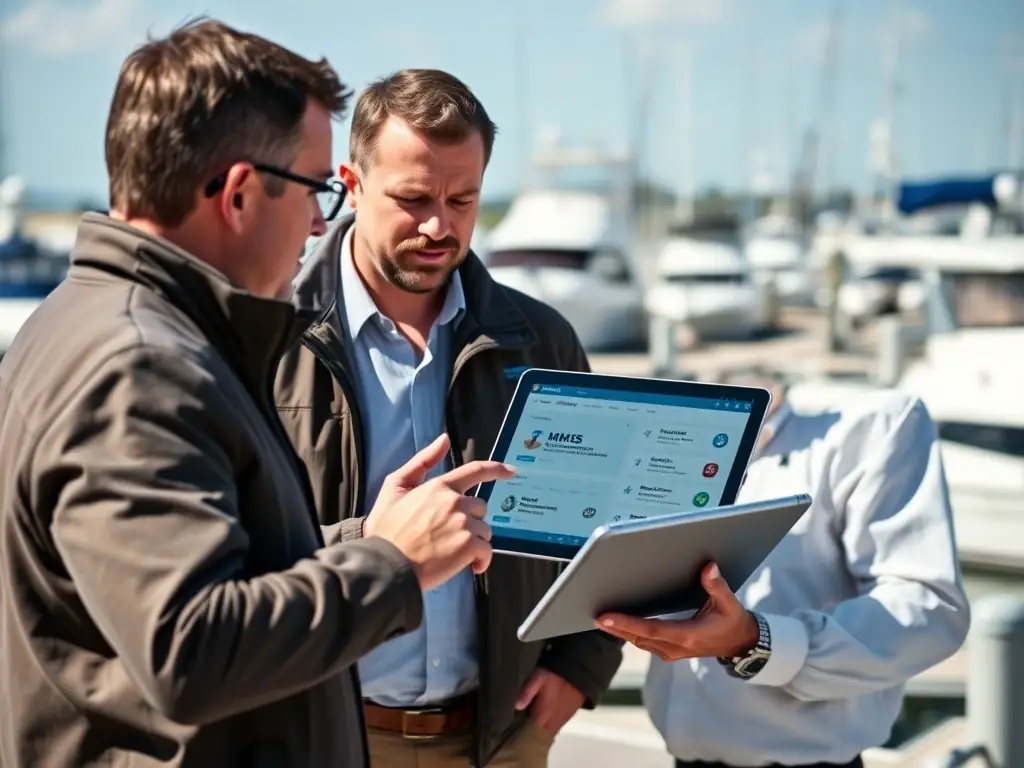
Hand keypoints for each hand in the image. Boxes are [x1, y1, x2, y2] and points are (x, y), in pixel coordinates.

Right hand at [364, 434, 514, 590]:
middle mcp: (455, 501)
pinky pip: (486, 551)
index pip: (474, 471)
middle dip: (470, 521)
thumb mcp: (395, 486)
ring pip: (484, 531)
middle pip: (480, 507)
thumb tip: (444, 439)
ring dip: (474, 542)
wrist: (385, 565)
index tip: (511, 471)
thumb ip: (422, 461)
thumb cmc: (386, 529)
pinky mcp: (468, 546)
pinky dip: (481, 561)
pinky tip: (469, 567)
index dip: (496, 469)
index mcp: (440, 486)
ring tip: (452, 553)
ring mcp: (464, 523)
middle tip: (450, 536)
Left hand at [514, 668, 584, 733]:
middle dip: (531, 731)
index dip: (522, 730)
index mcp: (543, 714)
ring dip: (541, 728)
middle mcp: (553, 722)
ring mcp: (563, 720)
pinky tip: (545, 717)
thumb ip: (527, 692)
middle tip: (522, 722)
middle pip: (539, 734)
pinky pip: (557, 726)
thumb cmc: (555, 675)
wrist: (580, 672)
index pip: (530, 731)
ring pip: (549, 731)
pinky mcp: (569, 716)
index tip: (515, 725)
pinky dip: (549, 725)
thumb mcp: (537, 678)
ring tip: (533, 719)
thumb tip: (517, 707)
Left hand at [595, 562, 758, 661]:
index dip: (626, 624)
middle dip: (615, 627)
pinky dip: (630, 633)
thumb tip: (708, 568)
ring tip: (601, 617)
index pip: (651, 629)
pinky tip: (618, 623)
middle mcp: (677, 647)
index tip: (605, 617)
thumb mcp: (730, 603)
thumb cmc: (733, 622)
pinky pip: (644, 642)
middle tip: (594, 614)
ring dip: (620, 631)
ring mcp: (672, 651)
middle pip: (638, 637)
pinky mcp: (669, 650)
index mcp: (689, 636)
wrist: (740, 643)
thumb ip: (717, 586)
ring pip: (639, 642)